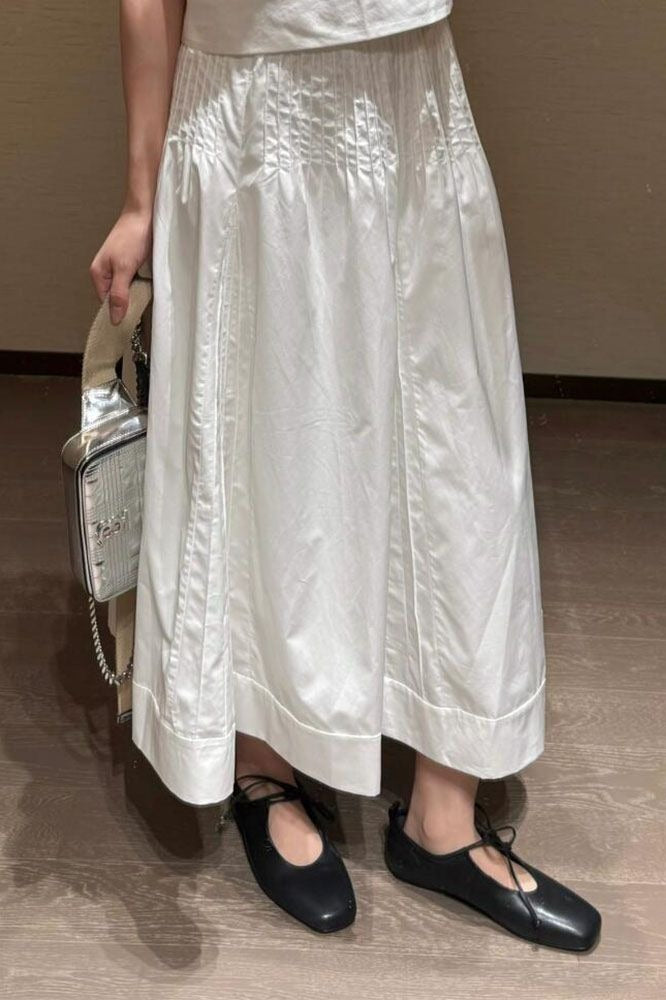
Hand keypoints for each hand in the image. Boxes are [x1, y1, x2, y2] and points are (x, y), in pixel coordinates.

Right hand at [89, 208, 152, 324]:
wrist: (145, 214)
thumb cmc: (132, 235)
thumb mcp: (124, 269)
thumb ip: (119, 295)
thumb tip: (114, 318)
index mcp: (98, 274)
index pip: (106, 304)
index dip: (118, 311)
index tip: (131, 318)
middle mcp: (106, 272)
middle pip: (116, 298)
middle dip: (129, 301)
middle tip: (141, 300)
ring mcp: (119, 268)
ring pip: (127, 290)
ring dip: (137, 292)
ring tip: (146, 287)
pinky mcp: (131, 264)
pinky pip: (135, 281)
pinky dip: (143, 283)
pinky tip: (149, 280)